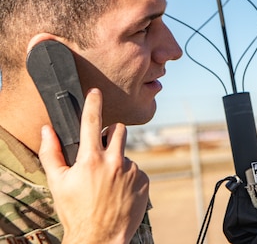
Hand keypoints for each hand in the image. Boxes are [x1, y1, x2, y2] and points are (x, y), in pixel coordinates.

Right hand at [39, 88, 148, 243]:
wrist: (100, 238)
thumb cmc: (75, 211)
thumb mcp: (58, 183)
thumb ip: (51, 153)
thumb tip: (47, 130)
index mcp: (92, 159)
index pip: (92, 121)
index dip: (94, 103)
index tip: (96, 92)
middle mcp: (115, 161)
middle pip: (119, 130)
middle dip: (110, 134)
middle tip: (101, 150)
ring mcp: (132, 171)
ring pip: (126, 153)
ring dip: (118, 161)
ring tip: (108, 182)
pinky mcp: (144, 181)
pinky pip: (136, 170)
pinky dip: (128, 176)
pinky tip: (119, 191)